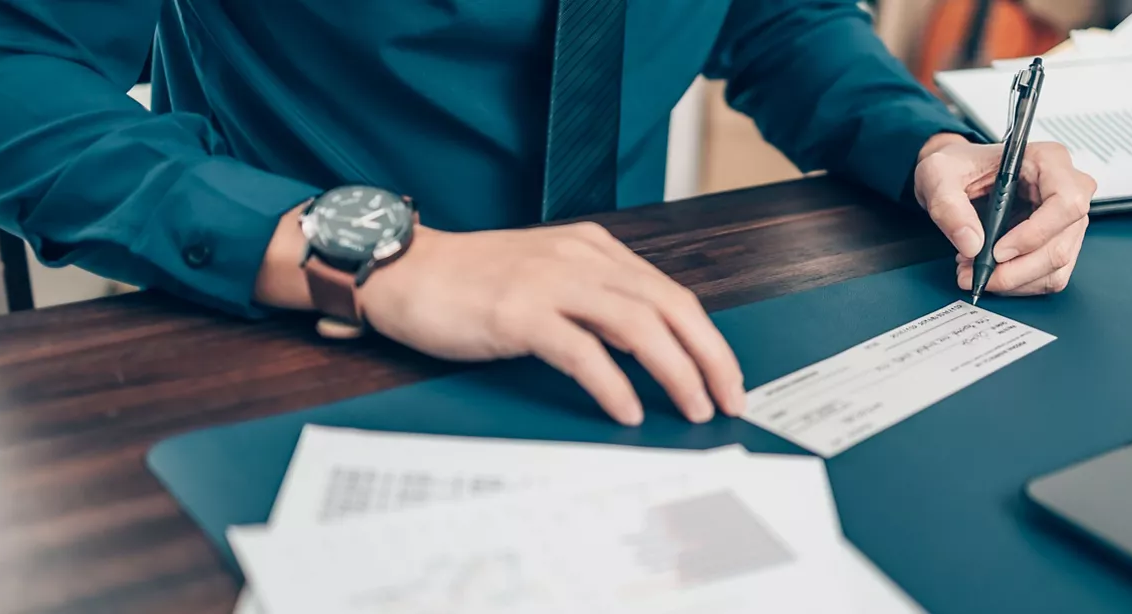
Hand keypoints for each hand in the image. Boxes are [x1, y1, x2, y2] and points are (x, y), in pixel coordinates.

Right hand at [355, 222, 745, 425]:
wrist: (402, 271)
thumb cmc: (469, 283)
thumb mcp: (546, 278)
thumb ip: (593, 301)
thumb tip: (647, 350)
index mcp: (594, 249)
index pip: (671, 293)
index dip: (708, 339)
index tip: (727, 378)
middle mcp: (580, 259)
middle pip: (669, 306)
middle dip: (709, 357)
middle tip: (729, 399)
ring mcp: (550, 283)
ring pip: (638, 324)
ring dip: (675, 370)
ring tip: (693, 407)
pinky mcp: (519, 313)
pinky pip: (582, 350)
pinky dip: (613, 383)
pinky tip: (628, 408)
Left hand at [913, 135, 1096, 295]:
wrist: (955, 175)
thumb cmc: (957, 166)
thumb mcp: (939, 174)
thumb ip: (949, 205)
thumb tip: (971, 244)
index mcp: (1048, 160)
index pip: (1065, 202)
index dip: (1035, 233)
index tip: (998, 251)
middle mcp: (1065, 188)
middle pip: (1060, 244)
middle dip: (1016, 269)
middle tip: (978, 272)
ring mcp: (1065, 219)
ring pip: (1056, 266)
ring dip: (1014, 279)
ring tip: (977, 270)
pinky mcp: (1057, 242)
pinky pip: (1048, 276)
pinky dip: (1018, 282)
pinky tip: (992, 271)